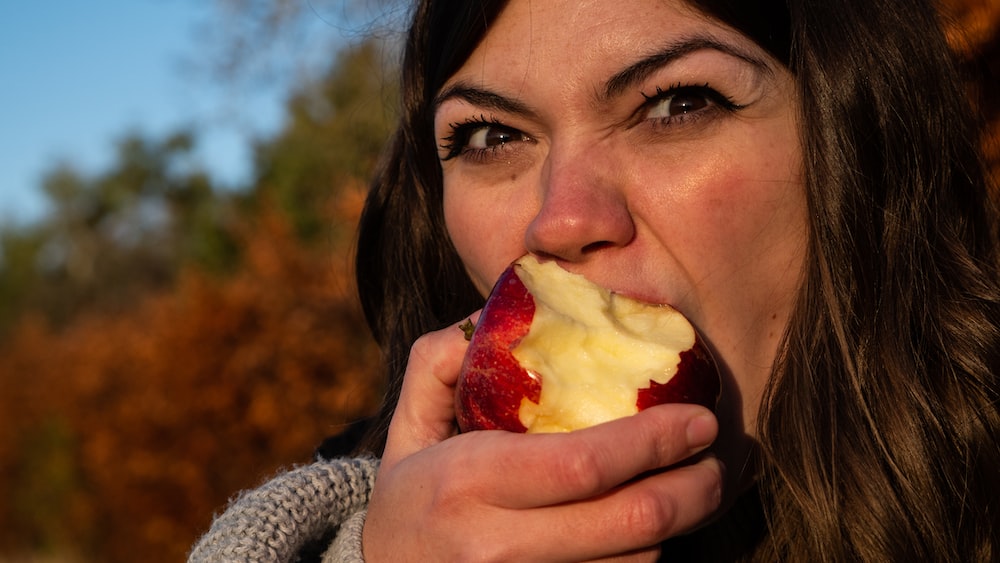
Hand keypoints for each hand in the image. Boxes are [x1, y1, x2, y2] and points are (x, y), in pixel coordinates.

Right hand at [363, 317, 723, 561]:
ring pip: (633, 562)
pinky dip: (646, 557)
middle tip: (718, 460)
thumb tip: (487, 314)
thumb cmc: (410, 493)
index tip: (699, 418)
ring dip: (678, 525)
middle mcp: (496, 546)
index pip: (584, 463)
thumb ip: (439, 361)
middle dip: (692, 489)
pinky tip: (657, 528)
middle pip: (628, 523)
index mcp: (467, 482)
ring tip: (697, 488)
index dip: (655, 440)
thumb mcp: (408, 422)